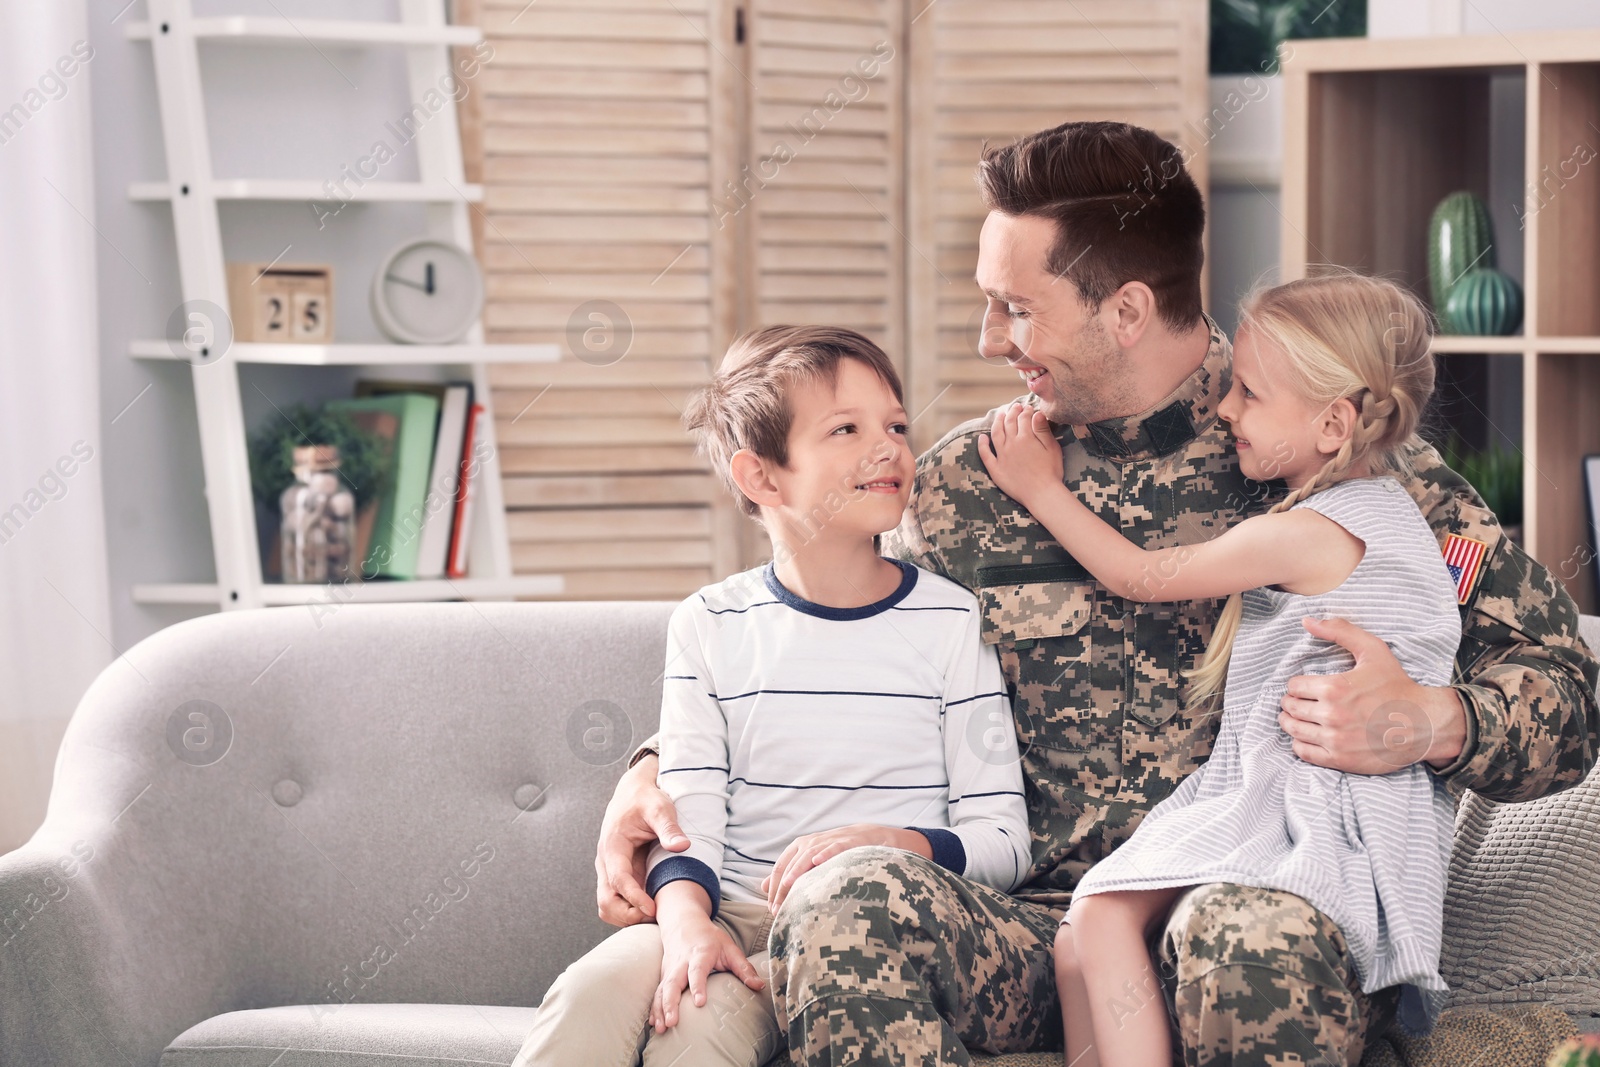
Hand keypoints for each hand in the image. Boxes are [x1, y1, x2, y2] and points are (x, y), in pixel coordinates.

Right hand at [594, 754, 689, 925]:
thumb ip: (669, 828)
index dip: (634, 898)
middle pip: (606, 901)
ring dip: (627, 916)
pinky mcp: (617, 874)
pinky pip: (617, 900)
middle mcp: (605, 861)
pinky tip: (652, 908)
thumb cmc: (646, 799)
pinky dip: (629, 910)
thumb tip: (683, 846)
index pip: (618, 880)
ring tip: (655, 915)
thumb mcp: (660, 808)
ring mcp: (609, 870)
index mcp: (613, 845)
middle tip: (656, 917)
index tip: (653, 910)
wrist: (633, 792)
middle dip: (628, 915)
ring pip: (608, 905)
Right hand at [650, 918, 764, 1032]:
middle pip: (674, 982)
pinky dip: (654, 1008)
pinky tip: (654, 1024)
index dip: (698, 986)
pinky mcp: (663, 975)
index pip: (698, 971)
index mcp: (700, 954)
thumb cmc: (710, 938)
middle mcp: (682, 962)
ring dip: (660, 1009)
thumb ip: (744, 968)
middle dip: (671, 1003)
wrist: (684, 923)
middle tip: (672, 1022)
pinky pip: (657, 992)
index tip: (700, 1003)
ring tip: (662, 1028)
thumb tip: (760, 986)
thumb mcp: (730, 948)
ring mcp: (670, 969)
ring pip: (662, 989)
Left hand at [760, 824, 928, 913]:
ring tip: (788, 884)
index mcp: (799, 848)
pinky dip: (825, 852)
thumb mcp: (812, 861)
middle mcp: (810, 843)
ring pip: (807, 855)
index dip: (774, 889)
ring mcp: (828, 841)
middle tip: (778, 909)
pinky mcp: (846, 841)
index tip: (772, 910)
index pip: (780, 868)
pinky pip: (833, 846)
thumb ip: (789, 873)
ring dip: (797, 870)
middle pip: (790, 865)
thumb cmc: (838, 854)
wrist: (871, 838)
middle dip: (782, 887)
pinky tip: (817, 860)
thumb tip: (763, 887)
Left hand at [977, 402, 1061, 507]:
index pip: (1024, 418)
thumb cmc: (1051, 472)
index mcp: (1026, 438)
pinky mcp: (996, 469)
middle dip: (1012, 412)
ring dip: (997, 422)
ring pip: (996, 434)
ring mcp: (1002, 456)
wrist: (1042, 494)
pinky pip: (985, 454)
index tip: (1028, 408)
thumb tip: (1037, 413)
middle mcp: (1011, 444)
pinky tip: (981, 437)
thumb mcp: (1052, 448)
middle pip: (1009, 423)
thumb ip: (1043, 430)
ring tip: (1000, 415)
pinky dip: (982, 444)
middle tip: (1015, 407)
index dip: (1026, 411)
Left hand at [1279, 616, 1467, 773]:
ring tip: (1300, 717)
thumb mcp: (1373, 650)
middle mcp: (1331, 715)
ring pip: (1293, 730)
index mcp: (1334, 688)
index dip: (1298, 684)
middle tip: (1300, 701)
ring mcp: (1335, 740)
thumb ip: (1340, 631)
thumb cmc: (1397, 686)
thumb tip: (1307, 620)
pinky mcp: (1340, 759)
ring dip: (1291, 722)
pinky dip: (1300, 744)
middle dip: (1292, 702)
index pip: (1294, 686)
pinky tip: (1309, 736)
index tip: (1306, 686)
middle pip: (1290, 708)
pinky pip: (1304, 753)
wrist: (1424, 723)